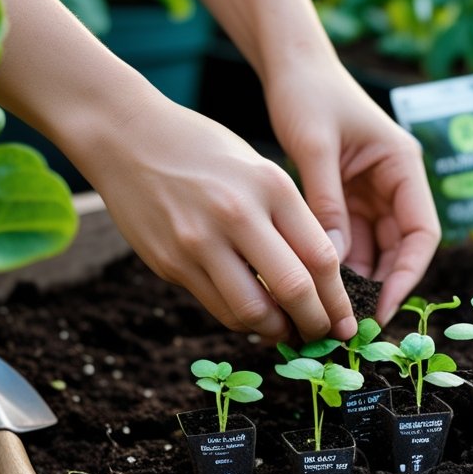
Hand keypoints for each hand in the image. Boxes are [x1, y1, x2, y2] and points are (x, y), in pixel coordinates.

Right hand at [74, 89, 356, 341]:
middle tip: (322, 336)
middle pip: (294, 290)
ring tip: (286, 332)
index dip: (339, 299)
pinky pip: (217, 306)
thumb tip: (315, 277)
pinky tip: (252, 317)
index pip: (322, 257)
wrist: (126, 137)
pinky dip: (241, 319)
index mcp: (272, 185)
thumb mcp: (257, 167)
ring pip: (252, 311)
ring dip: (276, 331)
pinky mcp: (170, 262)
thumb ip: (286, 216)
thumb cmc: (201, 149)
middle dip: (315, 324)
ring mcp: (199, 241)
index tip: (346, 320)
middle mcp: (238, 214)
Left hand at [265, 59, 440, 322]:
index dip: (408, 274)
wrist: (291, 65)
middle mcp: (394, 182)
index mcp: (403, 165)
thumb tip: (329, 260)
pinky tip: (318, 285)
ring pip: (375, 249)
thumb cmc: (308, 93)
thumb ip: (325, 201)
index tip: (385, 308)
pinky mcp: (348, 196)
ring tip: (334, 310)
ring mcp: (372, 191)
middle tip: (355, 322)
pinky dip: (338, 262)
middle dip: (382, 285)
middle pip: (401, 248)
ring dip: (358, 279)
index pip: (422, 233)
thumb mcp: (315, 146)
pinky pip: (350, 239)